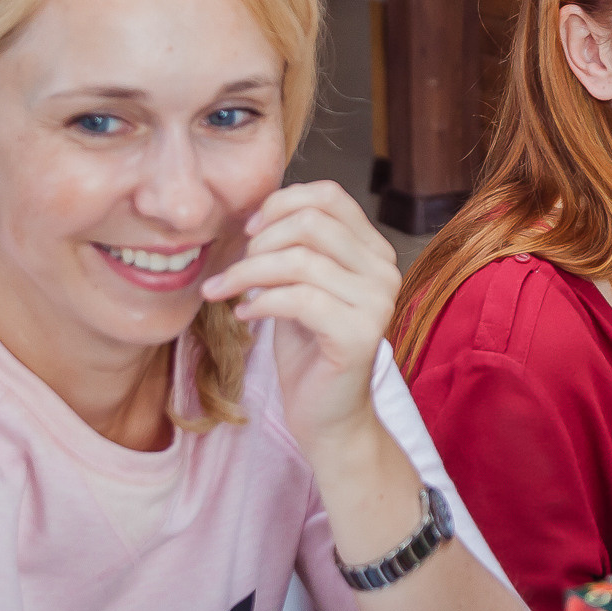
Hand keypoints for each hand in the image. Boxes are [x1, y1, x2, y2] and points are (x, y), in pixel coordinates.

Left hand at [199, 181, 399, 448]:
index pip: (330, 196)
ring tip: (226, 292)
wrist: (327, 414)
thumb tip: (256, 210)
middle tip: (235, 271)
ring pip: (299, 260)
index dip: (281, 203)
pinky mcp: (359, 334)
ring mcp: (377, 303)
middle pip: (311, 222)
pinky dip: (260, 302)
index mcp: (374, 252)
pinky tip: (245, 315)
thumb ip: (294, 246)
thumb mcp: (300, 285)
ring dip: (248, 273)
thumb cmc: (309, 348)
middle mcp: (385, 271)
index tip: (249, 232)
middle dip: (259, 242)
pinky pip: (298, 299)